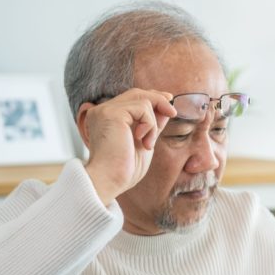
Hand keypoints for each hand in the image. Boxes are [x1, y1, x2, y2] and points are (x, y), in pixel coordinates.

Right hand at [77, 89, 177, 204]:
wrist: (109, 181)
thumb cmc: (123, 170)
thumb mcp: (143, 142)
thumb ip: (151, 125)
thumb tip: (166, 109)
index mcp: (107, 118)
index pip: (131, 99)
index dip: (152, 98)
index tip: (168, 101)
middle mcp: (102, 111)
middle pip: (136, 93)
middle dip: (158, 100)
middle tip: (173, 112)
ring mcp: (105, 110)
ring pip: (142, 99)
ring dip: (153, 122)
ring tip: (148, 143)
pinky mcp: (111, 113)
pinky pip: (142, 107)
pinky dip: (150, 124)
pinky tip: (143, 141)